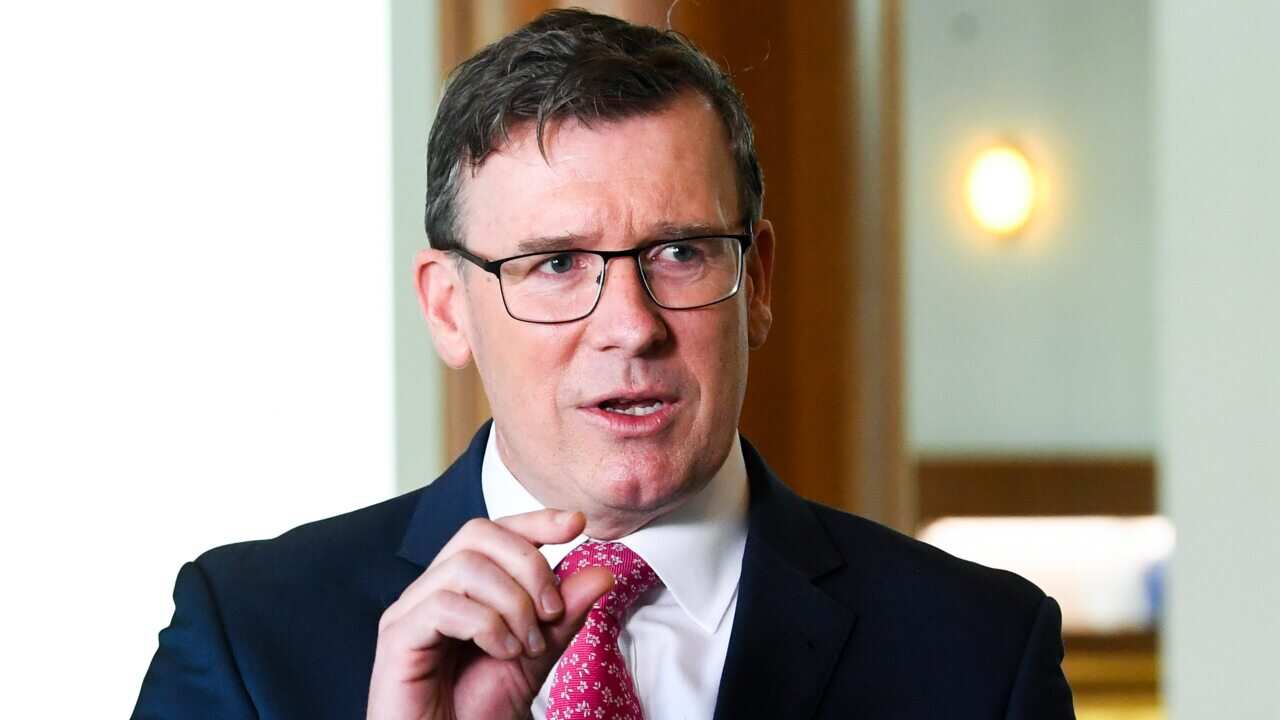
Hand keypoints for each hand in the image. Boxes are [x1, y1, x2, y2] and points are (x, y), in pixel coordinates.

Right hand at [367, 509, 612, 719]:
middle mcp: (432, 590)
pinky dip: (486, 625)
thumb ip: (563, 617)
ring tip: (526, 645)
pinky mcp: (397, 637)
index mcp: (463, 588)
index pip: (495, 531)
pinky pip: (443, 605)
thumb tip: (602, 573)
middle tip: (551, 613)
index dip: (534, 520)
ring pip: (465, 566)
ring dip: (512, 603)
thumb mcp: (535, 657)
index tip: (576, 524)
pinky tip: (503, 653)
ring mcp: (410, 611)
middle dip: (529, 565)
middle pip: (479, 534)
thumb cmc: (478, 712)